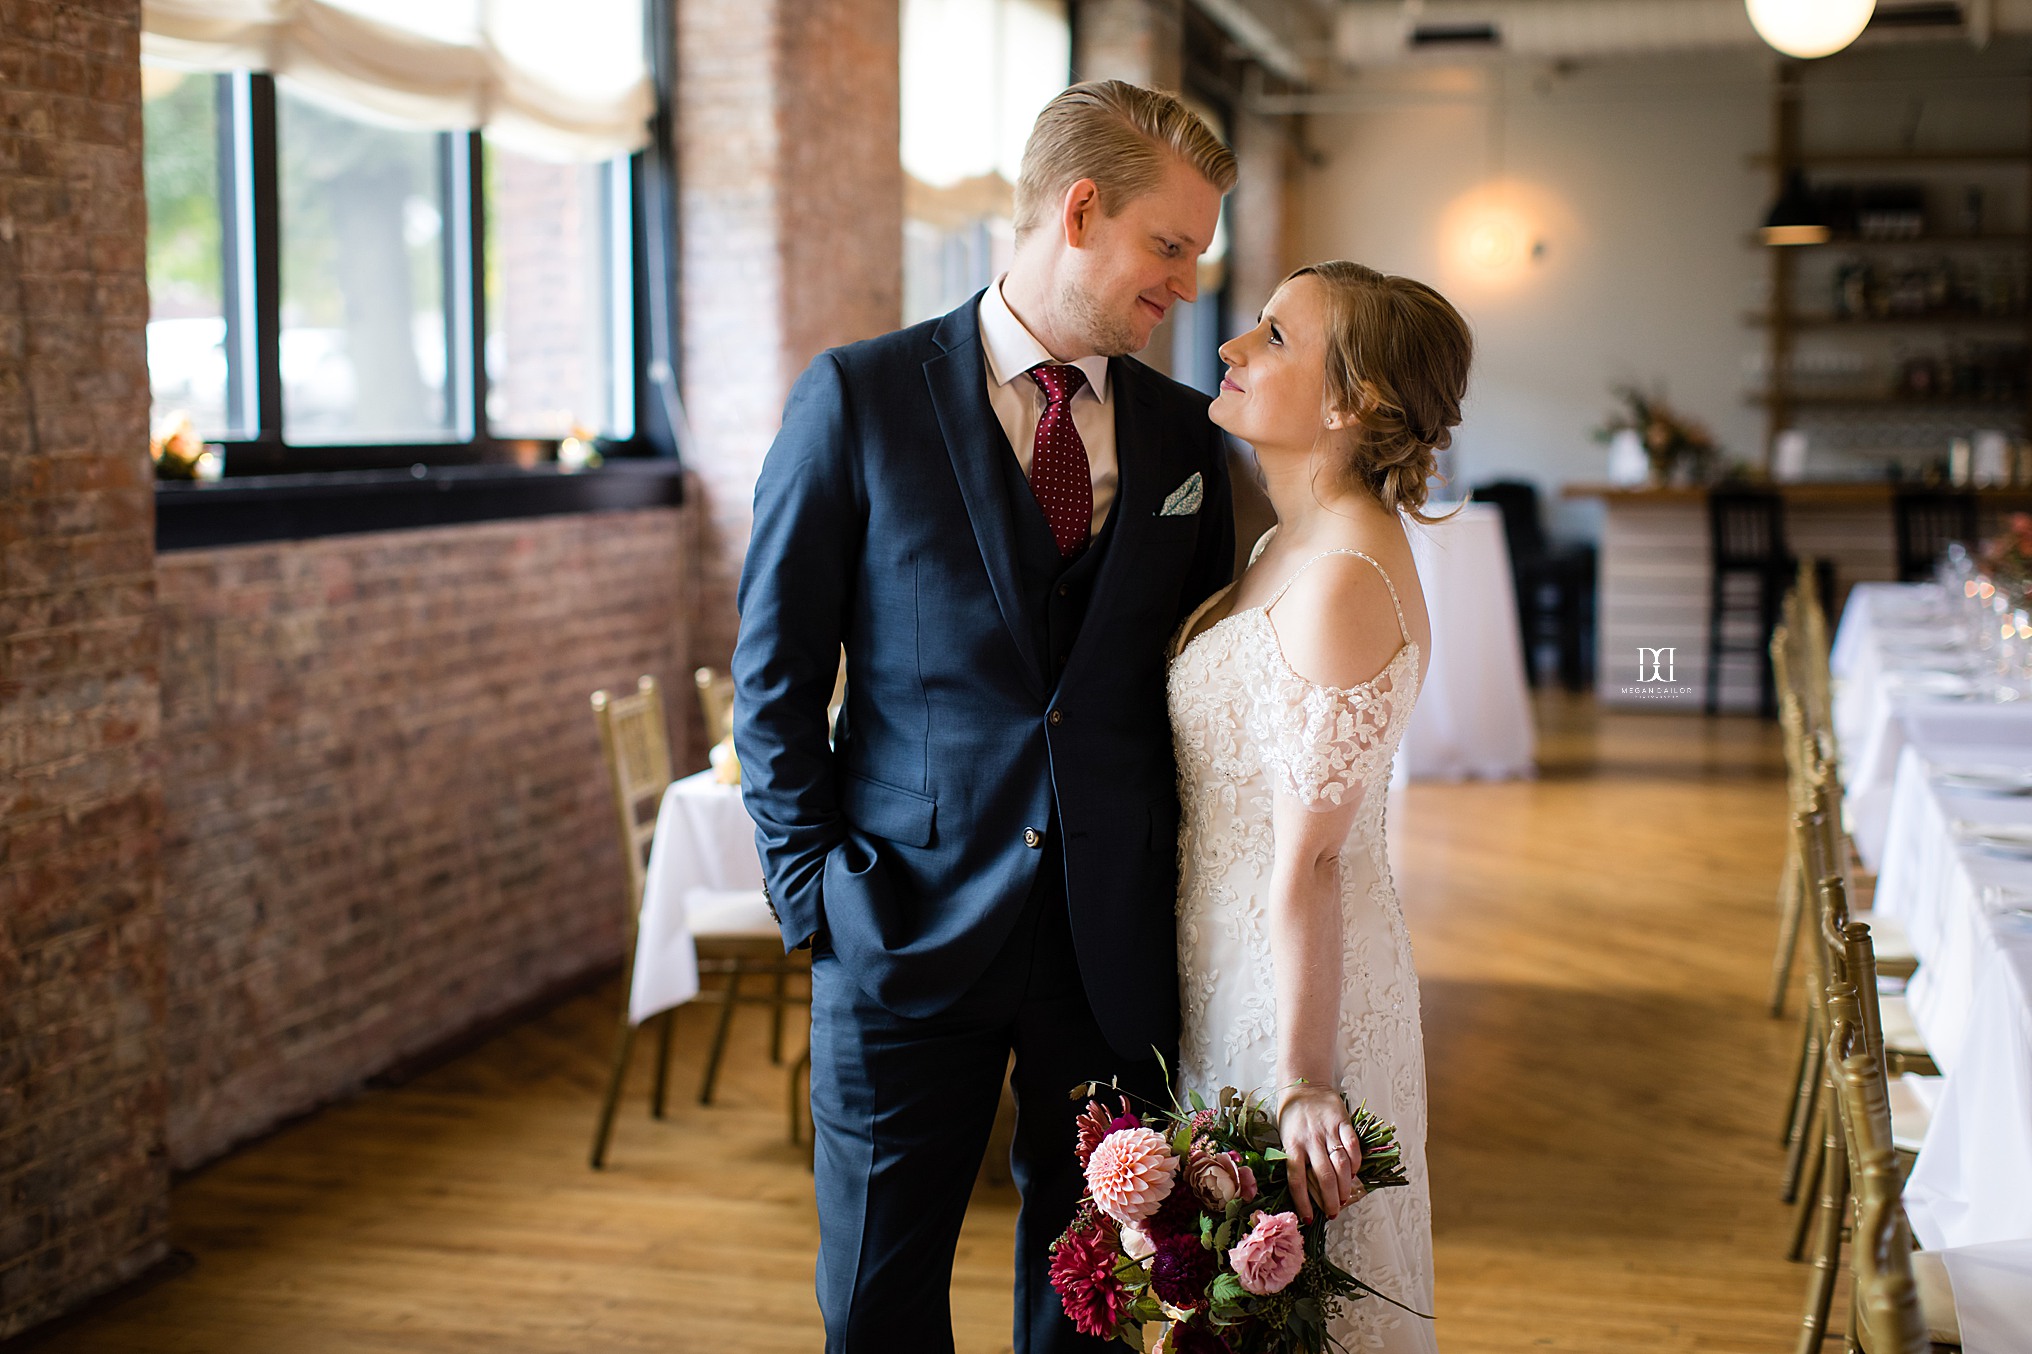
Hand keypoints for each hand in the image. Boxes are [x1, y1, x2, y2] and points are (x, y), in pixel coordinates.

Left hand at [1276, 1084, 1363, 1224]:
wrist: (1304, 1087)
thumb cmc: (1293, 1118)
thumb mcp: (1286, 1139)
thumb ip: (1296, 1160)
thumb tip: (1305, 1192)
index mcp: (1292, 1145)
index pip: (1296, 1180)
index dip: (1303, 1202)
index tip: (1308, 1218)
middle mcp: (1310, 1139)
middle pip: (1323, 1176)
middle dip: (1330, 1199)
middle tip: (1333, 1212)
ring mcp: (1327, 1130)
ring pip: (1340, 1163)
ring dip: (1345, 1185)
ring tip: (1345, 1198)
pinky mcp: (1342, 1121)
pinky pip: (1352, 1144)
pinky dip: (1356, 1161)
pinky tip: (1354, 1173)